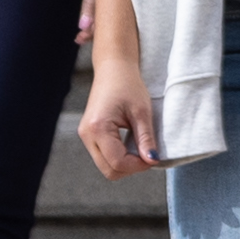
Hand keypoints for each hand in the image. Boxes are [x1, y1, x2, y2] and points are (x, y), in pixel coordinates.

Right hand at [78, 49, 167, 177]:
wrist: (113, 69)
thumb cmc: (128, 85)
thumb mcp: (142, 112)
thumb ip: (146, 138)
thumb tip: (152, 160)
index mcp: (98, 128)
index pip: (117, 162)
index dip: (138, 165)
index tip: (153, 157)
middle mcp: (87, 135)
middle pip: (108, 169)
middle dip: (130, 167)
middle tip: (148, 155)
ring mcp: (85, 136)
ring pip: (105, 165)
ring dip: (124, 163)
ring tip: (140, 148)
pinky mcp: (89, 135)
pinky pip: (103, 156)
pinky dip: (118, 156)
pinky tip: (130, 144)